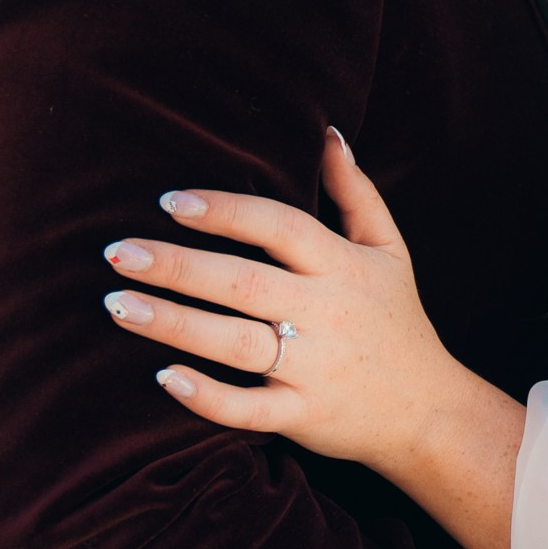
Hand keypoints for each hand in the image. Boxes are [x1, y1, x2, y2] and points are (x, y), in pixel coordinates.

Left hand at [101, 132, 455, 492]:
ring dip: (172, 322)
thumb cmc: (397, 322)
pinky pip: (249, 409)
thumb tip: (329, 134)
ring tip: (117, 304)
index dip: (224, 211)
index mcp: (341, 266)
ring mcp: (314, 367)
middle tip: (117, 251)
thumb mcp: (389, 249)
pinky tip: (164, 378)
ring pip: (234, 342)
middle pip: (242, 282)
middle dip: (176, 265)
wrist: (430, 411)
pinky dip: (207, 396)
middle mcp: (325, 312)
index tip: (170, 201)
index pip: (278, 226)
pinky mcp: (303, 415)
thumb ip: (356, 192)